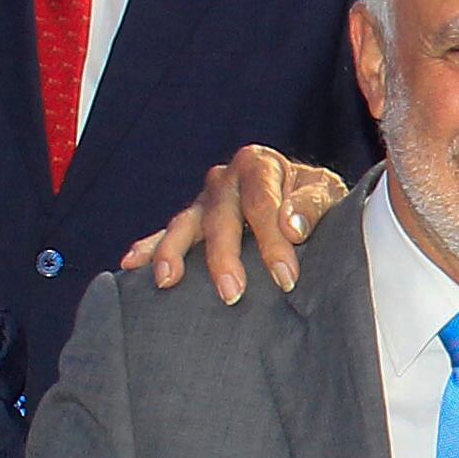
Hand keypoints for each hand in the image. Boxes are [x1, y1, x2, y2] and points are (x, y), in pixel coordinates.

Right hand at [122, 145, 351, 300]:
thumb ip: (313, 205)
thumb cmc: (317, 200)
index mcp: (258, 164)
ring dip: (174, 253)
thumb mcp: (327, 192)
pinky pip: (166, 235)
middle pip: (219, 217)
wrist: (306, 202)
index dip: (272, 241)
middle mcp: (226, 179)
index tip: (286, 277)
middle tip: (232, 293)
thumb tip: (292, 227)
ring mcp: (205, 201)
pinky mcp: (193, 222)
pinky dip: (149, 248)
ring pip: (186, 225)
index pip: (261, 202)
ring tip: (167, 280)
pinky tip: (131, 265)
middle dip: (225, 256)